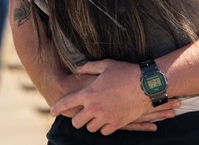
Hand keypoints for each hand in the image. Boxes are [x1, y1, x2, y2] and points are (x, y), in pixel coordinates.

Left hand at [51, 60, 178, 134]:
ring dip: (91, 124)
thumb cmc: (126, 72)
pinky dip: (103, 128)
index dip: (57, 108)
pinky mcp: (116, 124)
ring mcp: (105, 117)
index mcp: (89, 93)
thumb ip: (89, 67)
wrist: (146, 84)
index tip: (52, 111)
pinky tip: (106, 121)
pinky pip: (104, 132)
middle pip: (77, 122)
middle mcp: (94, 108)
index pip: (66, 103)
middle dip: (77, 119)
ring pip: (90, 129)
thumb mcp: (106, 65)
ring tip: (95, 117)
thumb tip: (78, 68)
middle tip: (81, 115)